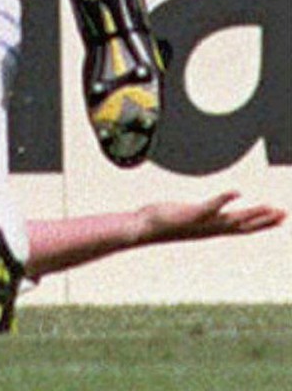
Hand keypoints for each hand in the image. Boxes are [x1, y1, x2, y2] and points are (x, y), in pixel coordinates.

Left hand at [139, 191, 285, 244]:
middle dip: (265, 221)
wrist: (142, 228)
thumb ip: (194, 214)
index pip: (242, 227)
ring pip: (233, 219)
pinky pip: (211, 207)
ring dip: (252, 213)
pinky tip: (237, 191)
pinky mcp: (190, 215)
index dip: (262, 224)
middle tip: (285, 214)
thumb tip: (198, 212)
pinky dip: (224, 199)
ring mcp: (201, 223)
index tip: (280, 219)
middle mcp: (210, 228)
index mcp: (211, 228)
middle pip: (244, 225)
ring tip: (271, 206)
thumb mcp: (184, 218)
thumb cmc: (160, 221)